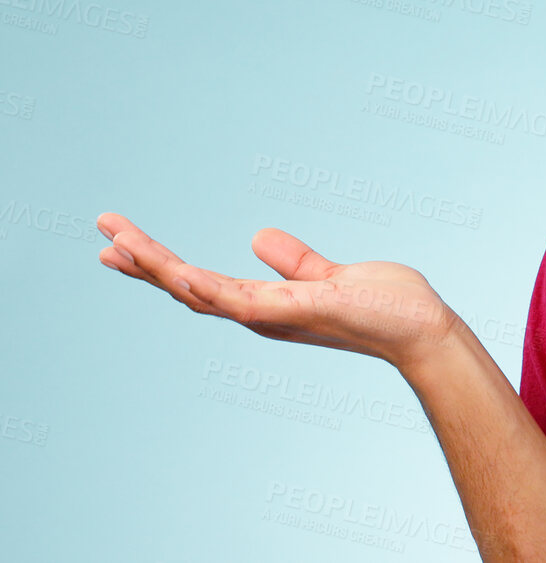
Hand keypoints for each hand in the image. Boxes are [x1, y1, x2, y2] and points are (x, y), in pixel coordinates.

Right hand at [94, 212, 460, 372]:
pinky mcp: (297, 310)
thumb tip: (257, 237)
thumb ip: (295, 261)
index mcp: (267, 303)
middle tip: (102, 235)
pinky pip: (241, 301)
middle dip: (143, 264)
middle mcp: (262, 315)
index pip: (200, 284)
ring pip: (201, 293)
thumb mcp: (330, 274)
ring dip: (158, 268)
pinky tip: (175, 272)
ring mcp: (275, 317)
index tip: (120, 244)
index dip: (159, 266)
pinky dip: (206, 289)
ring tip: (118, 241)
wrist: (424, 329)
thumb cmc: (386, 306)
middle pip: (187, 290)